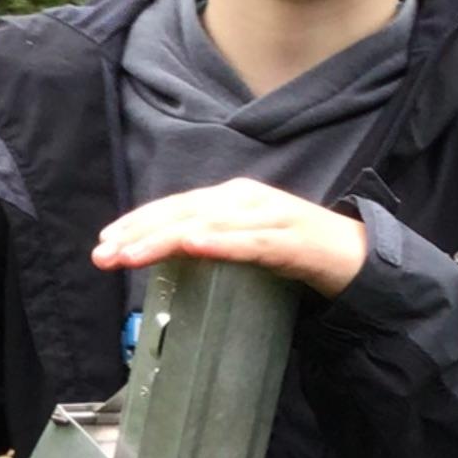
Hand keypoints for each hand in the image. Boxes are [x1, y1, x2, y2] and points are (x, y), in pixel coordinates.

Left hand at [93, 178, 367, 296]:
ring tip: (131, 254)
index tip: (104, 242)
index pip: (174, 207)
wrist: (353, 255)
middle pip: (182, 213)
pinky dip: (218, 242)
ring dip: (164, 239)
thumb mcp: (242, 243)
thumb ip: (209, 244)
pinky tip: (192, 246)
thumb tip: (168, 257)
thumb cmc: (294, 249)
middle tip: (103, 254)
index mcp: (230, 199)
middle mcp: (243, 199)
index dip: (137, 223)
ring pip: (206, 225)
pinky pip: (248, 242)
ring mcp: (267, 216)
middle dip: (138, 233)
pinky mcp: (288, 239)